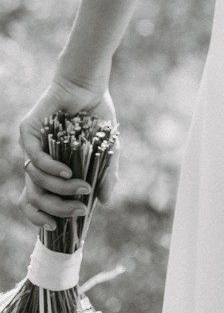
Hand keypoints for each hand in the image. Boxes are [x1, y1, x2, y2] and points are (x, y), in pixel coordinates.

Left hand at [18, 76, 117, 230]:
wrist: (89, 84)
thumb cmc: (97, 115)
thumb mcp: (108, 149)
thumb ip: (106, 174)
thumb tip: (105, 202)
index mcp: (49, 168)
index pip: (34, 201)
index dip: (41, 217)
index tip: (58, 228)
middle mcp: (36, 160)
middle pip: (32, 197)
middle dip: (55, 209)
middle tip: (78, 210)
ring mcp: (30, 146)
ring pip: (34, 180)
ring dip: (58, 188)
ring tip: (81, 187)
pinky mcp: (28, 130)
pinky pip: (33, 158)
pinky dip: (50, 168)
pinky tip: (67, 171)